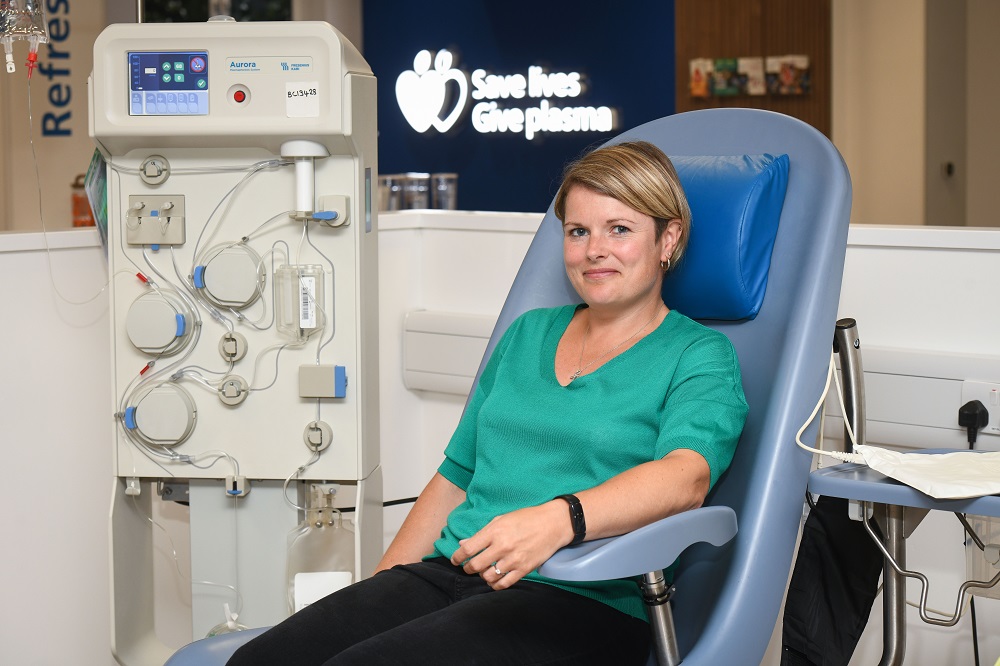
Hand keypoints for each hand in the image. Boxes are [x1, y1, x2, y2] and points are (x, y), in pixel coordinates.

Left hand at [450, 500, 573, 589]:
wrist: (553, 524)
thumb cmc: (526, 519)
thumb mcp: (501, 520)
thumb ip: (482, 533)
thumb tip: (464, 544)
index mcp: (495, 531)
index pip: (469, 549)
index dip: (458, 557)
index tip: (455, 559)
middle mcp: (502, 546)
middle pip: (475, 566)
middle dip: (468, 568)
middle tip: (469, 567)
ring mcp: (513, 559)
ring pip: (488, 577)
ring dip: (483, 576)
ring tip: (485, 571)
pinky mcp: (524, 569)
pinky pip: (504, 584)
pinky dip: (495, 584)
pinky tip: (495, 579)